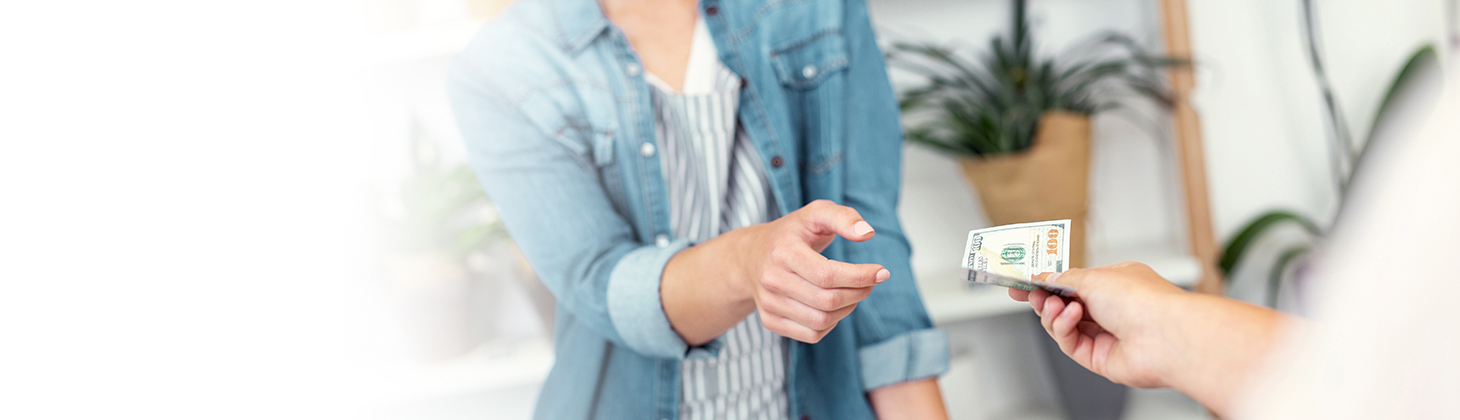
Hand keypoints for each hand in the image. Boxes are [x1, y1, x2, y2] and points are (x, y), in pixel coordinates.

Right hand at [730, 200, 888, 342]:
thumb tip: (867, 233)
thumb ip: (843, 217)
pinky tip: (834, 306)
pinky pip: (812, 334)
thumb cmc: (791, 234)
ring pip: (822, 321)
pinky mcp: (770, 321)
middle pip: (828, 300)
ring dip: (848, 309)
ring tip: (853, 292)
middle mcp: (772, 280)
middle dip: (859, 292)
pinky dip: (831, 324)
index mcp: (783, 251)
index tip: (882, 272)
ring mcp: (769, 303)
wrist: (750, 257)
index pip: (828, 275)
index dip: (860, 277)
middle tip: (870, 282)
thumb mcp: (815, 213)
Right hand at [1008, 262, 1186, 387]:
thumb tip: (1047, 279)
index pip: (1075, 283)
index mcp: (1116, 284)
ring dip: (1054, 314)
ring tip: (1054, 304)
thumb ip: (1065, 280)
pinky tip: (1070, 317)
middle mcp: (1112, 310)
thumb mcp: (1094, 277)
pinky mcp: (1100, 358)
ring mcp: (1106, 335)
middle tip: (1026, 294)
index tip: (1026, 281)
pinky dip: (1065, 328)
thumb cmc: (1144, 300)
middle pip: (1066, 306)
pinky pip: (1071, 343)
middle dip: (1045, 300)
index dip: (1049, 283)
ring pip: (1064, 326)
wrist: (1166, 335)